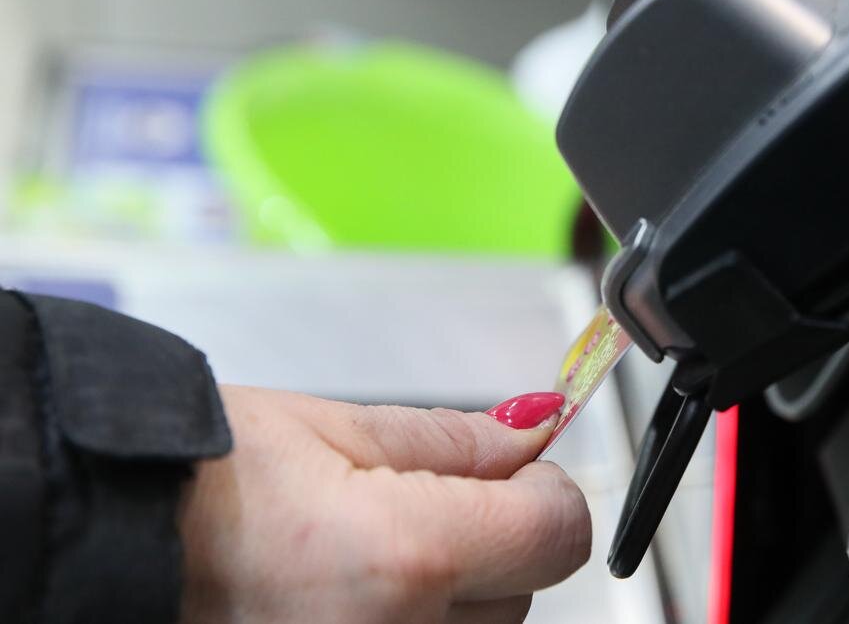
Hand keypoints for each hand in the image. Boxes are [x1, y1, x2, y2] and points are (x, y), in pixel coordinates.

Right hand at [179, 386, 587, 622]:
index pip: (557, 533)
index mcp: (405, 557)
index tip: (517, 468)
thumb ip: (454, 438)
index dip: (546, 490)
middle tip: (425, 497)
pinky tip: (362, 588)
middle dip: (498, 536)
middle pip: (526, 590)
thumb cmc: (200, 476)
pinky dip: (420, 619)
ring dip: (461, 587)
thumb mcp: (336, 428)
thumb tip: (534, 431)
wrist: (108, 537)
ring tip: (377, 547)